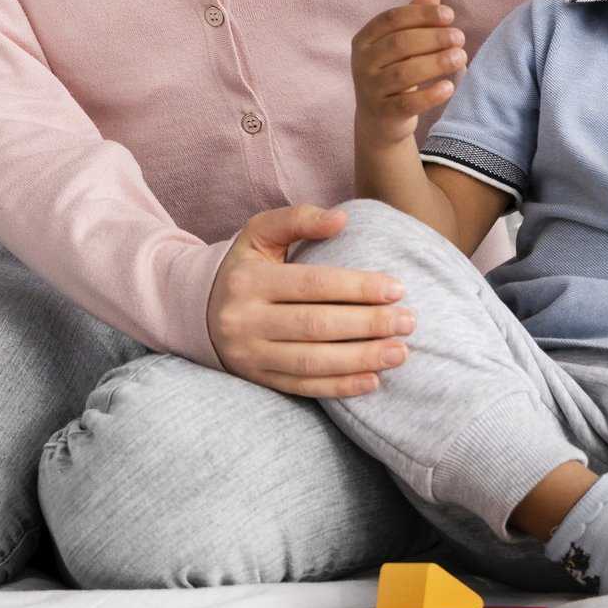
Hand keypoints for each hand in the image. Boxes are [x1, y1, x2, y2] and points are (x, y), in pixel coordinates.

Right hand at [207, 205, 415, 397]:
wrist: (199, 309)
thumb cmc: (244, 266)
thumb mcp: (259, 232)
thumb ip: (298, 219)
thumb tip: (341, 219)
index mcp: (249, 280)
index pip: (313, 284)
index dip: (357, 288)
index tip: (397, 289)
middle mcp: (245, 320)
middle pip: (316, 326)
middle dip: (368, 325)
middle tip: (409, 322)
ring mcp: (249, 355)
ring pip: (311, 362)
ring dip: (361, 359)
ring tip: (400, 352)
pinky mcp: (257, 379)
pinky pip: (302, 388)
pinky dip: (339, 387)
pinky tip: (373, 381)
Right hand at [350, 0, 466, 145]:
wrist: (379, 120)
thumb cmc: (394, 72)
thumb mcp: (401, 44)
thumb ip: (414, 17)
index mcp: (364, 39)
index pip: (392, 19)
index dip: (422, 14)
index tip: (450, 16)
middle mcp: (362, 62)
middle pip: (399, 44)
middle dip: (433, 38)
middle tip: (460, 37)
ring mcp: (369, 89)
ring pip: (403, 73)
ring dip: (436, 63)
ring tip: (461, 57)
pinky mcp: (382, 114)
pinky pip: (406, 103)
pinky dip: (429, 95)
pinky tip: (449, 88)